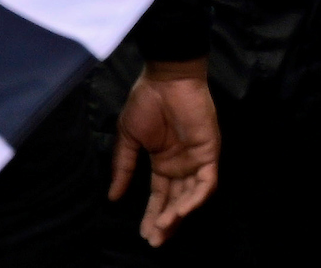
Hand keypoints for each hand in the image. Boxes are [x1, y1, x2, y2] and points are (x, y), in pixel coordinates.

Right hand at [110, 61, 218, 246]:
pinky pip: (206, 183)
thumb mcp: (128, 137)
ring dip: (178, 214)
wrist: (165, 79)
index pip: (160, 196)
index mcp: (162, 163)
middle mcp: (180, 167)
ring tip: (163, 227)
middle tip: (154, 240)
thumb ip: (123, 166)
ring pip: (191, 197)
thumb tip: (112, 196)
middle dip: (165, 222)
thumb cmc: (146, 102)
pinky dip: (195, 198)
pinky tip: (181, 211)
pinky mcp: (208, 154)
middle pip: (176, 202)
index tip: (143, 233)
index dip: (152, 215)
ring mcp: (196, 161)